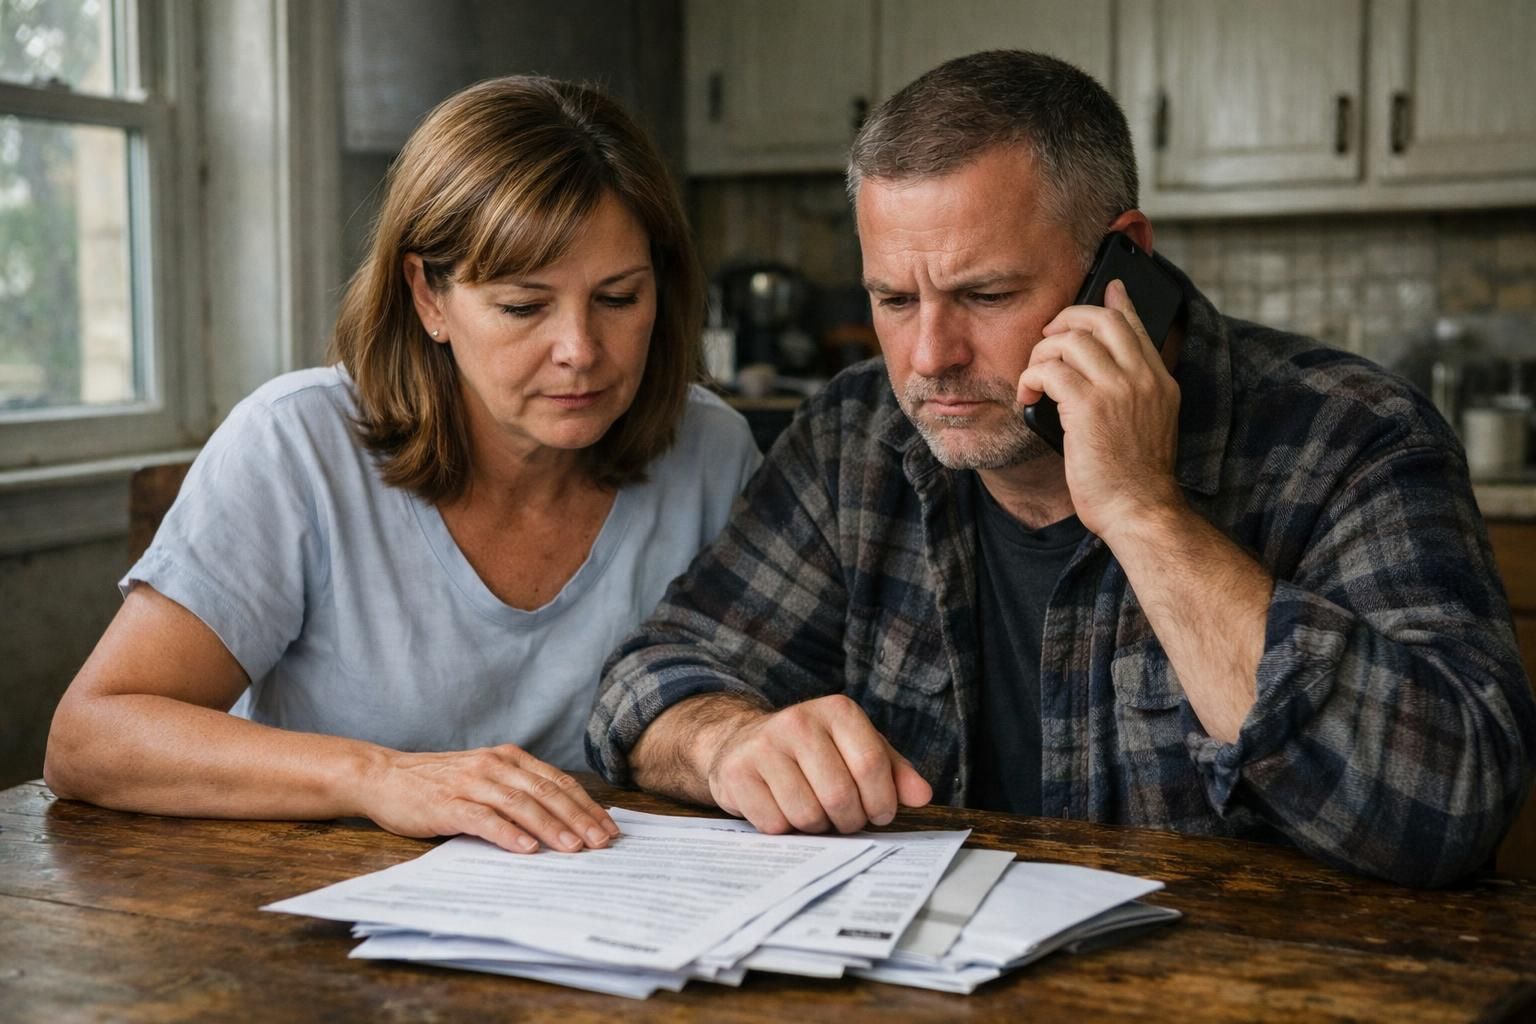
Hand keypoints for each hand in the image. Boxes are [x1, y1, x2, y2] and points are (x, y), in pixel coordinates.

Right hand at [359, 744, 620, 853]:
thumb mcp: (484, 777)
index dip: (586, 804)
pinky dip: (508, 833)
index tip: (609, 827)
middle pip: (546, 793)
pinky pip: (484, 818)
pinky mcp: (448, 804)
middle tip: (603, 842)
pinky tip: (527, 849)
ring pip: (521, 804)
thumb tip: (563, 819)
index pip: (558, 782)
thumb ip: (517, 790)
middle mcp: (495, 766)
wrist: (384, 776)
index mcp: (509, 758)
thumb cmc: (439, 783)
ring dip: (551, 827)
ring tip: (574, 848)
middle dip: (579, 818)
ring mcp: (471, 783)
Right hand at [705, 695, 932, 833]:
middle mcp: (799, 720)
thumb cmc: (814, 752)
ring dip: (817, 828)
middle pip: (840, 795)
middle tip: (845, 820)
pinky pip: (775, 824)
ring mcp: (764, 745)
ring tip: (815, 813)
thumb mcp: (857, 751)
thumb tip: (921, 796)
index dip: (882, 801)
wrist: (744, 743)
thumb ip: (894, 772)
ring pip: (807, 815)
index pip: (872, 764)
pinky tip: (783, 811)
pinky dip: (786, 830)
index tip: (880, 814)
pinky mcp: (738, 772)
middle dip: (849, 821)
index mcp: (837, 711)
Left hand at [1017, 279, 1183, 538]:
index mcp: (1160, 382)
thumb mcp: (1146, 428)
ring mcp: (1118, 389)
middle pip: (1100, 319)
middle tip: (1046, 339)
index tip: (1108, 287)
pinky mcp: (1089, 406)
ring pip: (1070, 339)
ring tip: (1033, 380)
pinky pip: (1049, 370)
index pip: (1135, 325)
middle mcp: (1143, 378)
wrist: (1139, 511)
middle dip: (1065, 320)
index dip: (1115, 302)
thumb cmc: (1133, 481)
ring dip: (1041, 353)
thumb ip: (1130, 396)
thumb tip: (1098, 378)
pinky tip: (1027, 397)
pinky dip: (1030, 378)